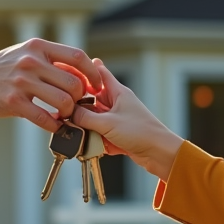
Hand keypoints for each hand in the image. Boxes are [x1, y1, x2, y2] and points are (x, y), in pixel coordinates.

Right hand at [0, 39, 102, 132]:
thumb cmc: (2, 68)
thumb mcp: (25, 54)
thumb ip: (50, 60)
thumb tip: (81, 72)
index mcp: (38, 47)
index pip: (77, 57)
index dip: (93, 73)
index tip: (97, 86)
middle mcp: (31, 62)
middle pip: (74, 83)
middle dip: (80, 98)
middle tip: (76, 105)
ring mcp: (22, 82)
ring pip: (63, 102)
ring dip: (68, 113)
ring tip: (64, 116)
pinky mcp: (13, 103)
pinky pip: (44, 119)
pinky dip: (54, 126)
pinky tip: (54, 126)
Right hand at [70, 59, 183, 181]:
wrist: (159, 154)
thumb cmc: (141, 132)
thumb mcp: (108, 123)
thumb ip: (85, 117)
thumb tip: (68, 113)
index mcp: (118, 93)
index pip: (100, 74)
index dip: (85, 71)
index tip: (69, 70)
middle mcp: (116, 104)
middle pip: (91, 99)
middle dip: (78, 106)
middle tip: (64, 110)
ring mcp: (116, 120)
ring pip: (93, 118)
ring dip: (84, 126)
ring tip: (72, 130)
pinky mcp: (117, 135)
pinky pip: (98, 134)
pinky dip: (92, 139)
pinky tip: (85, 144)